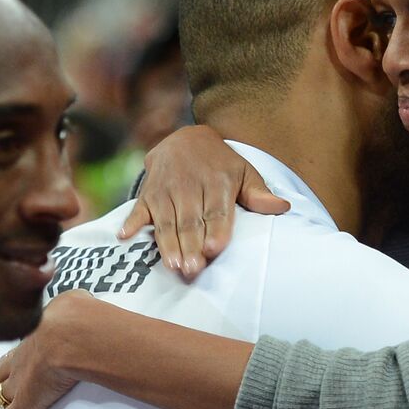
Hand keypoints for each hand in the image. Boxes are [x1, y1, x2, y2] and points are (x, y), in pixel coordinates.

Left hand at [0, 290, 95, 408]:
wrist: (70, 335)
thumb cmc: (75, 318)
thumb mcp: (72, 303)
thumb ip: (69, 304)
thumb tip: (76, 301)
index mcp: (31, 340)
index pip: (13, 355)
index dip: (3, 363)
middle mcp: (19, 363)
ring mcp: (18, 386)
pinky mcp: (24, 406)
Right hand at [119, 125, 289, 278]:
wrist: (185, 138)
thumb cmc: (221, 164)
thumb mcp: (244, 173)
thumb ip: (259, 194)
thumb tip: (283, 208)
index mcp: (218, 182)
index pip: (217, 211)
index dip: (216, 230)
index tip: (215, 249)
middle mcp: (190, 186)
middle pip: (190, 221)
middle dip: (191, 246)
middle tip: (193, 269)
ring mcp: (166, 189)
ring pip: (167, 221)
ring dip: (168, 244)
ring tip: (173, 265)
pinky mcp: (148, 192)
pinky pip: (138, 208)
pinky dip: (131, 222)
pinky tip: (124, 236)